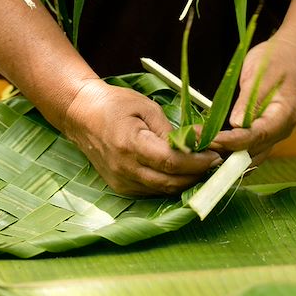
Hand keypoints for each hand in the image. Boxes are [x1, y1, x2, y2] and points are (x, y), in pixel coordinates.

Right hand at [62, 79, 221, 196]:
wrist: (81, 116)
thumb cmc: (114, 104)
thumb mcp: (145, 107)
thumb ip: (170, 129)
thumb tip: (196, 143)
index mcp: (130, 144)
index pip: (171, 162)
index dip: (197, 162)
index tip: (214, 155)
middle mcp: (124, 168)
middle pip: (170, 182)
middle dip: (197, 175)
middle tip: (214, 162)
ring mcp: (121, 181)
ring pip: (163, 191)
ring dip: (186, 182)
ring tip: (202, 166)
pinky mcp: (120, 187)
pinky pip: (152, 191)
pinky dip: (170, 184)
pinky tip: (181, 172)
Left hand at [211, 34, 295, 162]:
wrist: (292, 54)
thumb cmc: (277, 59)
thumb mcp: (260, 74)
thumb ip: (249, 100)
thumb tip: (236, 124)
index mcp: (286, 114)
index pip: (258, 135)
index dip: (234, 141)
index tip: (212, 140)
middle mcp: (282, 129)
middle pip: (253, 149)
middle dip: (226, 149)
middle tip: (198, 143)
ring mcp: (275, 133)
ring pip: (251, 154)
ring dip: (226, 154)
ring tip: (201, 147)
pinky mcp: (265, 131)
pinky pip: (249, 147)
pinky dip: (231, 150)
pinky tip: (212, 147)